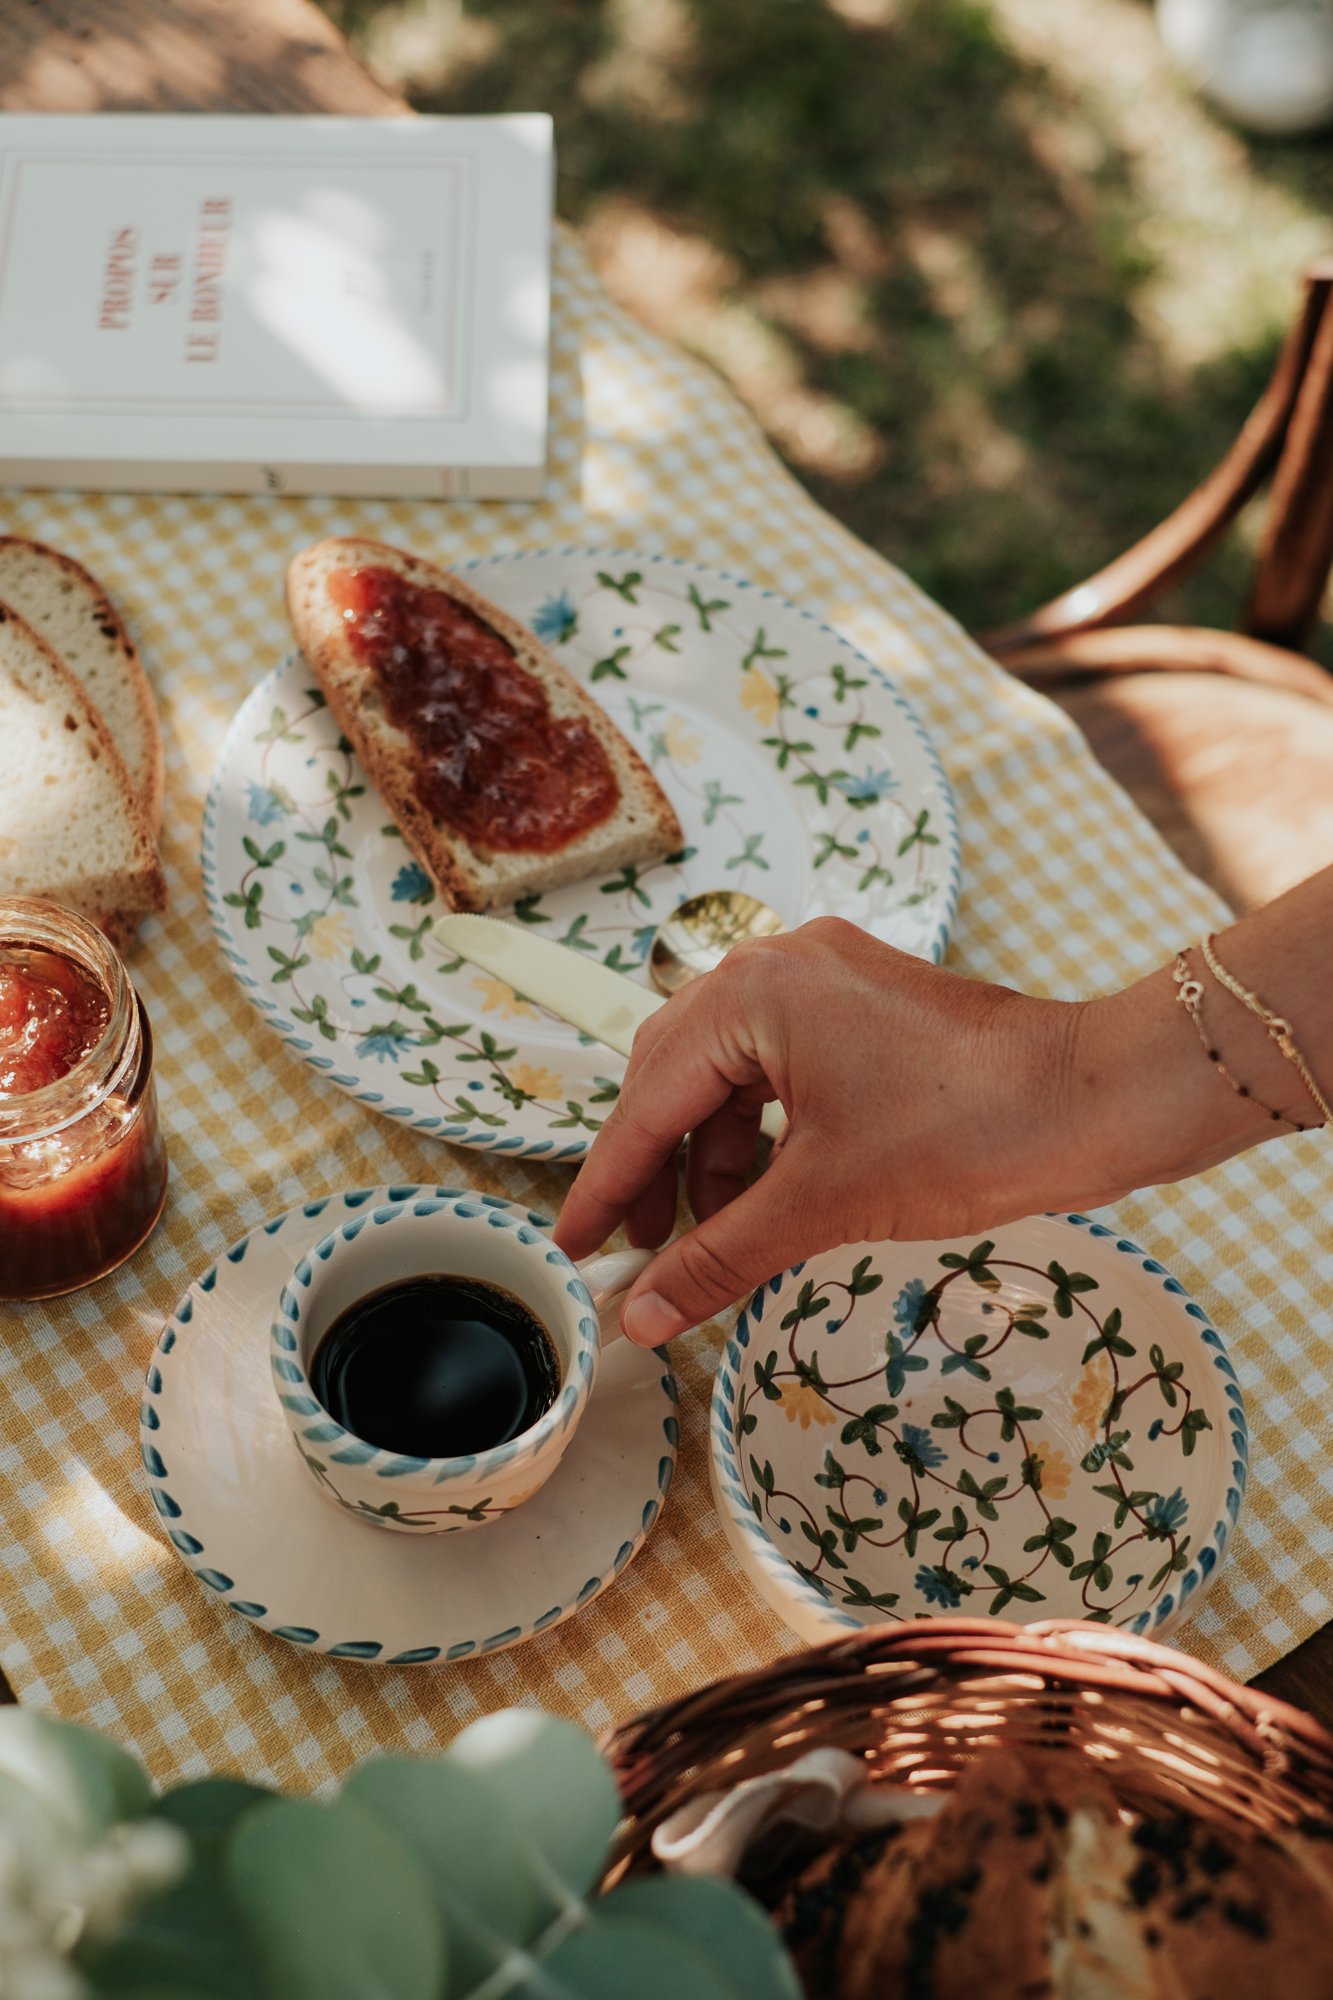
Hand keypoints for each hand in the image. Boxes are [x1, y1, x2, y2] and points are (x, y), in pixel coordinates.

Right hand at [554, 918, 1107, 1343]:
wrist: (1098, 1101)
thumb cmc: (968, 1133)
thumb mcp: (823, 1203)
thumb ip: (717, 1257)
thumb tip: (640, 1315)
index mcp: (753, 990)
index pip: (648, 1099)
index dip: (607, 1184)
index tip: (571, 1245)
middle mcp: (779, 964)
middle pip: (678, 1078)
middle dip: (659, 1172)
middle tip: (640, 1253)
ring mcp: (827, 978)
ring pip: (731, 1077)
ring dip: (715, 1161)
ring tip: (717, 1242)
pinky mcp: (866, 1005)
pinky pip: (781, 1069)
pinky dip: (765, 1137)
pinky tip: (768, 1198)